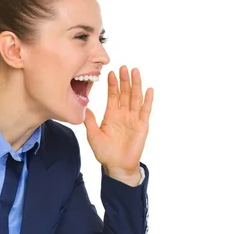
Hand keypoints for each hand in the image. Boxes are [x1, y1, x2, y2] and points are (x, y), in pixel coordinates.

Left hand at [83, 65, 153, 184]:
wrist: (117, 166)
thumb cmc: (105, 152)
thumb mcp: (93, 135)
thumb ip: (90, 121)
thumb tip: (84, 107)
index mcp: (111, 115)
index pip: (113, 96)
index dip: (112, 84)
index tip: (111, 73)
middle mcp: (123, 114)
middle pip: (125, 93)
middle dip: (124, 80)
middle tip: (124, 67)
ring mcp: (133, 119)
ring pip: (135, 98)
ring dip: (136, 85)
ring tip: (135, 72)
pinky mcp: (142, 125)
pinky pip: (145, 111)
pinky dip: (147, 100)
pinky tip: (149, 89)